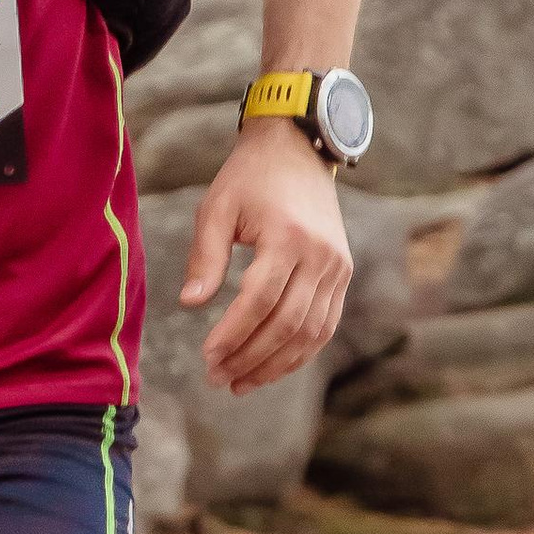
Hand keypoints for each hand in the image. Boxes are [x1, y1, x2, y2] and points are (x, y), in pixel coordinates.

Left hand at [180, 118, 351, 394]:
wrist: (297, 150)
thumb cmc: (249, 179)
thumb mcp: (217, 208)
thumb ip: (205, 256)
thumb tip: (190, 304)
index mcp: (288, 236)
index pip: (259, 300)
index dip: (233, 333)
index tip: (207, 356)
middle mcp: (320, 255)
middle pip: (287, 323)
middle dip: (251, 357)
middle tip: (218, 378)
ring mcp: (337, 266)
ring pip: (311, 332)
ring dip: (275, 364)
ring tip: (240, 383)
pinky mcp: (343, 273)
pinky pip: (325, 325)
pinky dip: (300, 352)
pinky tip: (270, 367)